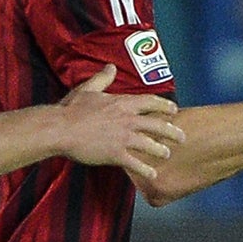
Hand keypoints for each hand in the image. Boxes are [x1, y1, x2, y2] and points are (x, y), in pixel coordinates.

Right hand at [56, 65, 184, 183]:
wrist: (60, 128)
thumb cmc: (71, 109)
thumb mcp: (88, 89)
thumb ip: (103, 79)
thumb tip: (111, 67)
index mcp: (122, 103)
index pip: (150, 102)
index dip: (164, 106)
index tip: (174, 110)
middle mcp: (127, 119)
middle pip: (157, 125)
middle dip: (172, 131)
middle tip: (182, 137)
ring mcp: (123, 137)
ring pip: (150, 145)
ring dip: (161, 150)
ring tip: (167, 154)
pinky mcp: (116, 153)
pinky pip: (136, 163)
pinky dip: (145, 169)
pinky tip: (153, 174)